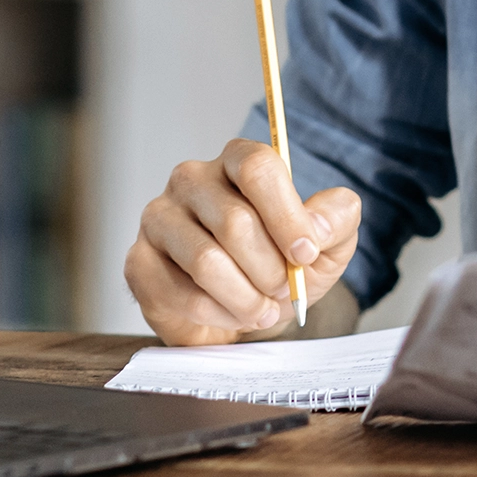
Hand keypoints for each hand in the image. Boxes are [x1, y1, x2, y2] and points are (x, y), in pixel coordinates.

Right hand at [124, 138, 360, 345]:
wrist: (243, 309)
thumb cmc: (280, 264)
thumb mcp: (326, 243)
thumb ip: (337, 220)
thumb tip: (318, 225)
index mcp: (237, 160)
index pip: (257, 167)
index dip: (287, 215)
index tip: (307, 253)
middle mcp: (192, 179)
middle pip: (234, 221)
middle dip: (270, 269)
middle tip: (284, 290)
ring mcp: (159, 218)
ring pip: (206, 260)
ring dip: (245, 297)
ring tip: (263, 309)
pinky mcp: (139, 261)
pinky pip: (181, 293)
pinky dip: (218, 314)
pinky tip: (232, 315)